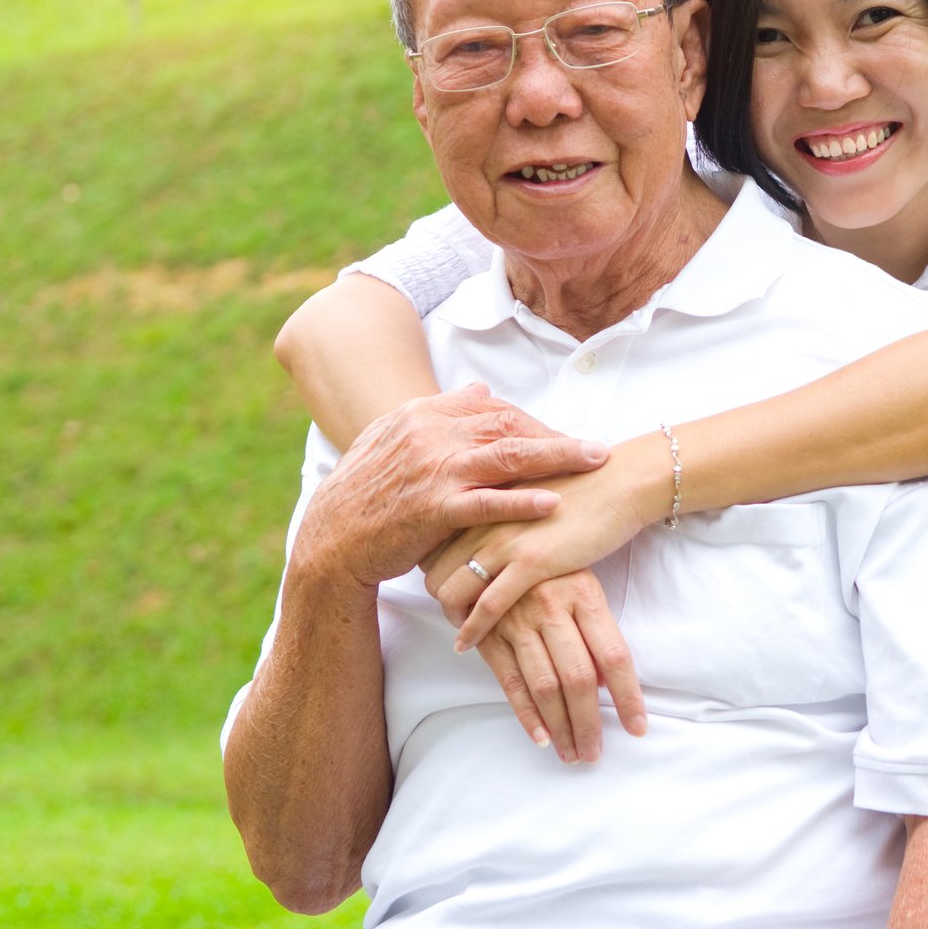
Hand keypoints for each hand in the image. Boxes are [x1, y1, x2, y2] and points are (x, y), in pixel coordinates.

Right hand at [292, 384, 605, 591]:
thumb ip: (440, 412)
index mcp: (423, 414)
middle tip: (595, 450)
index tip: (562, 437)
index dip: (533, 422)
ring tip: (593, 462)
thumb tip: (482, 390)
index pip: (493, 408)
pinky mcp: (432, 509)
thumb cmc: (368, 492)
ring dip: (556, 457)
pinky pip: (486, 502)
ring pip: (506, 455)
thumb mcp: (396, 438)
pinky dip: (521, 501)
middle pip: (508, 425)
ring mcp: (432, 470)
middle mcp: (430, 433)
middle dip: (555, 436)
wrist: (332, 538)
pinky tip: (551, 503)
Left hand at [422, 432, 669, 649]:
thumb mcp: (525, 490)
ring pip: (451, 590)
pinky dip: (472, 629)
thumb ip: (500, 507)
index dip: (432, 570)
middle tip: (450, 613)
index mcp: (480, 499)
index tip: (442, 585)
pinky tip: (468, 644)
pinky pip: (487, 606)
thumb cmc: (579, 486)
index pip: (433, 543)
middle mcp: (482, 519)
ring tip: (459, 631)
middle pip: (433, 570)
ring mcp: (504, 540)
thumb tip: (487, 527)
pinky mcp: (530, 562)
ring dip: (451, 617)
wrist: (617, 482)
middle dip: (436, 596)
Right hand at [469, 571, 646, 762]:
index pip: (614, 655)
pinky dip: (526, 714)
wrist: (492, 539)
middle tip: (595, 754)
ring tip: (572, 753)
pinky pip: (511, 682)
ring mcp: (518, 621)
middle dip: (588, 723)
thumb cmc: (552, 568)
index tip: (637, 728)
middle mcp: (551, 607)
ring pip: (545, 686)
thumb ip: (597, 630)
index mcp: (584, 593)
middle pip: (578, 678)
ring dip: (560, 727)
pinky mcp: (490, 634)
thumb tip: (610, 685)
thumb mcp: (582, 584)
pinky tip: (541, 738)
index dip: (628, 697)